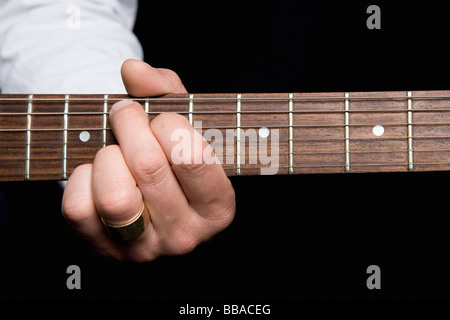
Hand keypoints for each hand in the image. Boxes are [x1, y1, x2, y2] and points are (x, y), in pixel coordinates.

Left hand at [62, 59, 235, 261]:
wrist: (152, 202)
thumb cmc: (175, 160)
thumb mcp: (185, 125)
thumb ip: (167, 90)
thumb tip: (133, 69)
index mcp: (218, 207)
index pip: (189, 155)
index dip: (168, 123)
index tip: (161, 119)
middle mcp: (186, 236)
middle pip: (148, 167)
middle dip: (130, 125)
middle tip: (126, 115)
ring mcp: (145, 249)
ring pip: (114, 196)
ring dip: (107, 157)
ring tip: (115, 151)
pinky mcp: (105, 251)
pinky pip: (79, 208)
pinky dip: (81, 178)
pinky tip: (97, 173)